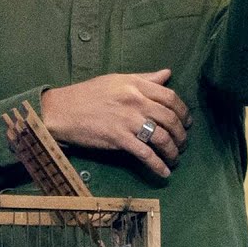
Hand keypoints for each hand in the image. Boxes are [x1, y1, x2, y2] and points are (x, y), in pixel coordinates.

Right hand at [38, 69, 190, 177]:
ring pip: (162, 138)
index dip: (183, 111)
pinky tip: (164, 172)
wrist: (61, 110)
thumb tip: (167, 74)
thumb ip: (143, 78)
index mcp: (135, 85)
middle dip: (181, 135)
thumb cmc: (87, 94)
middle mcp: (135, 101)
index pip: (170, 97)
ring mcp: (128, 120)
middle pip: (170, 119)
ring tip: (174, 159)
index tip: (186, 122)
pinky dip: (158, 165)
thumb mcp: (116, 80)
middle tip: (182, 143)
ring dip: (173, 151)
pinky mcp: (119, 138)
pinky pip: (145, 154)